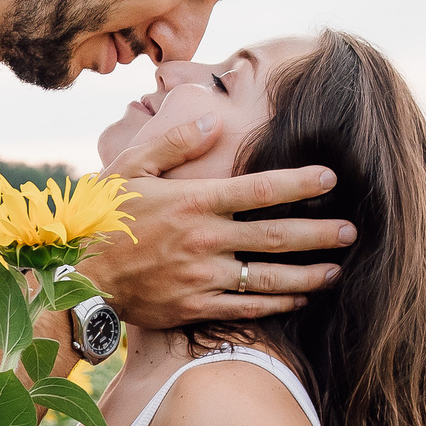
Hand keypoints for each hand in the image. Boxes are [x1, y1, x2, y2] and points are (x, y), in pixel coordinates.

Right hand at [78, 118, 354, 328]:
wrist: (73, 278)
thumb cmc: (100, 218)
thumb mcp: (128, 168)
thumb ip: (172, 142)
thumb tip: (209, 117)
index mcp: (193, 202)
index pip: (259, 189)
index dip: (299, 183)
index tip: (330, 178)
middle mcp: (204, 240)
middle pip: (275, 236)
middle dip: (318, 232)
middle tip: (352, 230)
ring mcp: (202, 278)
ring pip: (268, 277)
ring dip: (308, 273)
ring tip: (337, 269)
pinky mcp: (194, 308)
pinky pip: (246, 308)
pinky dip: (277, 302)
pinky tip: (300, 296)